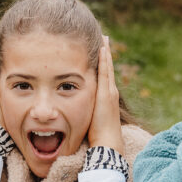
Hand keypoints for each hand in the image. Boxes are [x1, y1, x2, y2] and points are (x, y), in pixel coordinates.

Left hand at [87, 36, 123, 152]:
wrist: (107, 143)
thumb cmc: (98, 136)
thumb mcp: (90, 120)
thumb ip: (84, 112)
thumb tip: (71, 110)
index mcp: (106, 99)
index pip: (104, 77)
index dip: (102, 64)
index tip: (99, 52)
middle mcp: (111, 92)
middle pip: (108, 69)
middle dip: (106, 54)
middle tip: (103, 39)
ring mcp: (110, 92)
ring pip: (108, 68)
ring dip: (106, 53)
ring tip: (104, 39)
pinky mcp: (107, 94)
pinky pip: (106, 72)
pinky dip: (105, 60)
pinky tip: (103, 49)